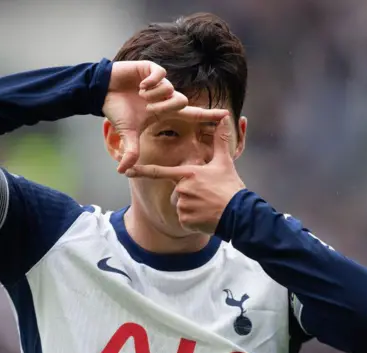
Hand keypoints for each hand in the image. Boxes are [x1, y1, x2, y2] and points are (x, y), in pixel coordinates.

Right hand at [103, 60, 228, 172]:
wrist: (102, 91)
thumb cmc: (117, 110)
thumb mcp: (126, 133)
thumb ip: (131, 151)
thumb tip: (122, 172)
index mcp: (164, 110)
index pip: (192, 113)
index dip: (208, 115)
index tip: (226, 115)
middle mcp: (166, 96)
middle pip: (182, 101)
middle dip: (165, 106)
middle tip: (148, 107)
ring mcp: (159, 82)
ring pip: (171, 89)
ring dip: (154, 95)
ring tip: (140, 95)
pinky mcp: (151, 69)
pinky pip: (160, 75)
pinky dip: (151, 82)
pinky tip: (140, 85)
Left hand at [124, 118, 245, 234]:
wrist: (239, 213)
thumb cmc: (230, 187)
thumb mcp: (225, 162)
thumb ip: (220, 140)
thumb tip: (223, 118)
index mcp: (188, 174)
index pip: (160, 171)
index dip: (142, 171)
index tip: (127, 171)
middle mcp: (182, 189)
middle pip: (176, 192)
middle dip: (188, 195)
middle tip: (207, 196)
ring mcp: (182, 205)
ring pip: (180, 206)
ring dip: (192, 207)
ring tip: (208, 206)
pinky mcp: (185, 220)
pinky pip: (184, 220)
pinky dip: (194, 220)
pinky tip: (206, 217)